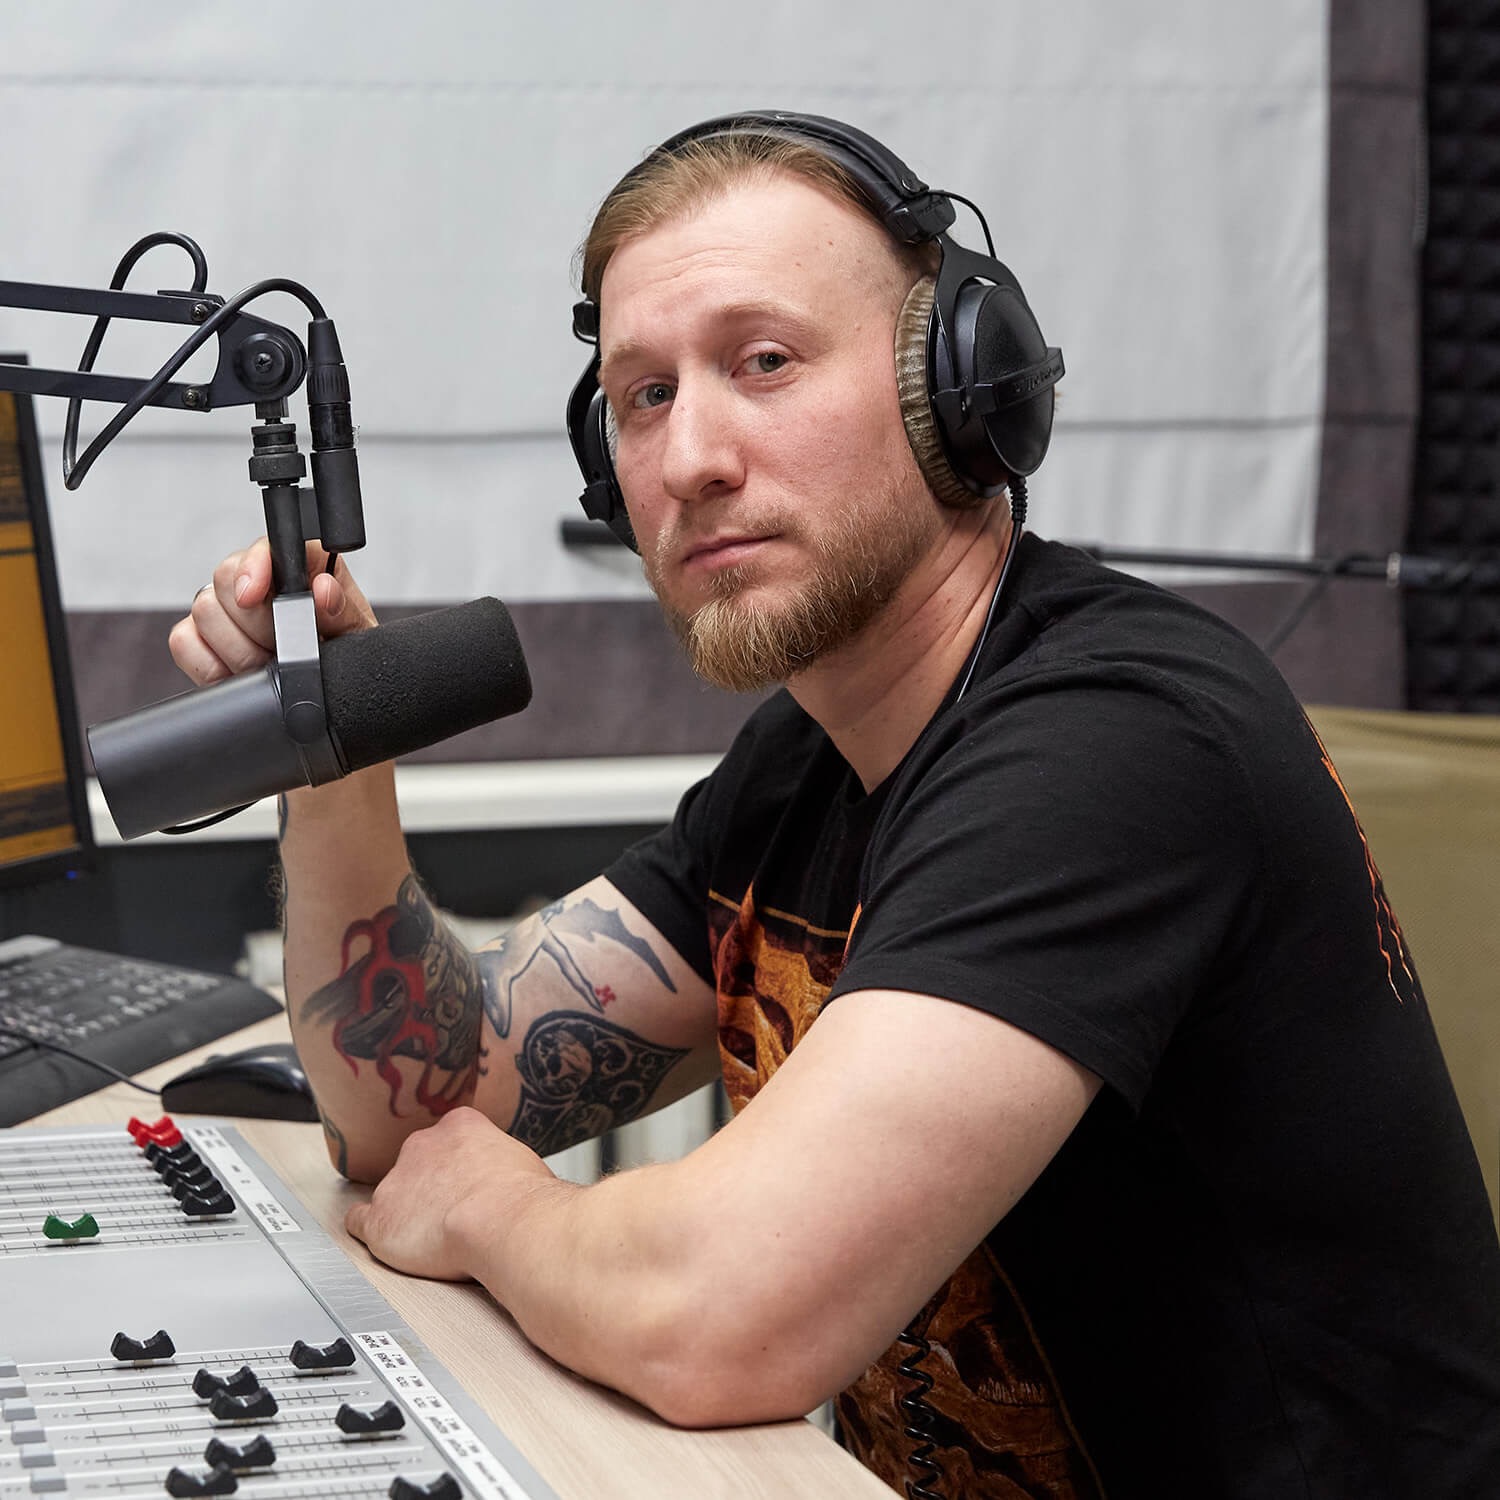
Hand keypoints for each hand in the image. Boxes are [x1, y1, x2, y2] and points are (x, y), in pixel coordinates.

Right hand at [168, 536, 377, 685]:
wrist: (326, 698)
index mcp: (302, 569)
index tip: (255, 595)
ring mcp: (225, 609)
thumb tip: (323, 590)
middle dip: (255, 624)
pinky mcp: (200, 639)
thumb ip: (343, 610)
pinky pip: (183, 641)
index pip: (268, 546)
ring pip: (205, 611)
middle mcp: (259, 581)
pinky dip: (210, 664)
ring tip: (269, 664)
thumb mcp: (356, 636)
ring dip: (240, 649)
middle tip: (280, 648)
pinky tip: (239, 674)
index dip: (256, 566)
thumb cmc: (343, 660)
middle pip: (226, 576)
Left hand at [344, 1107, 556, 1281]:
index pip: (449, 1141)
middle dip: (432, 1187)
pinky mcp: (380, 1219)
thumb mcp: (522, 1162)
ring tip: (431, 1238)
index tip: (466, 1184)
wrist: (502, 1219)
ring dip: (407, 1213)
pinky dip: (370, 1231)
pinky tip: (385, 1240)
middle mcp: (422, 1145)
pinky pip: (360, 1222)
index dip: (458, 1167)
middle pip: (418, 1164)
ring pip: (392, 1195)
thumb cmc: (523, 1196)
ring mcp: (396, 1181)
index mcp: (459, 1125)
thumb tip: (509, 1181)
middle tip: (453, 1213)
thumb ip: (501, 1163)